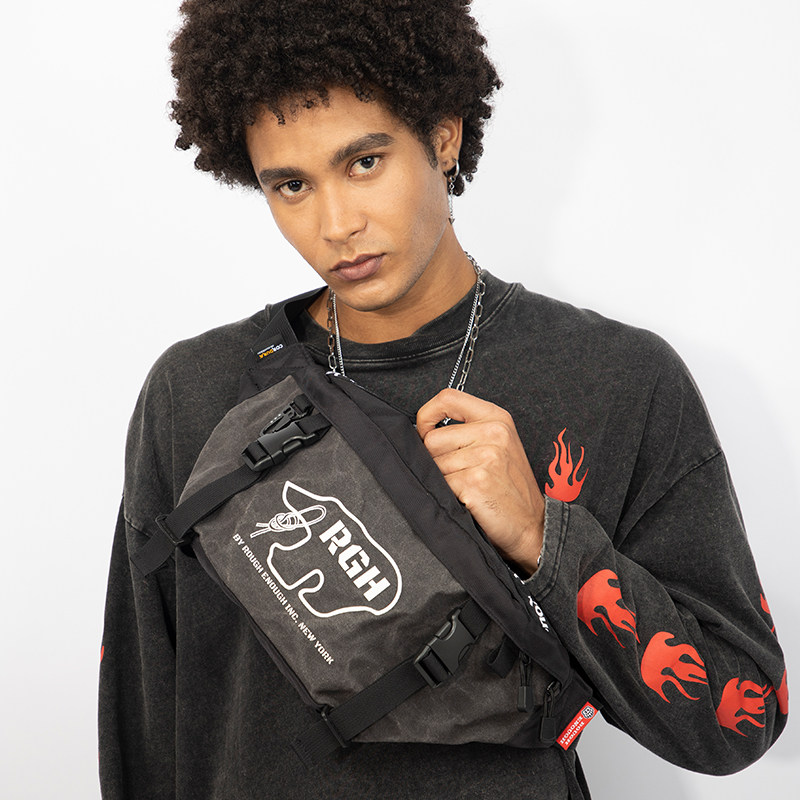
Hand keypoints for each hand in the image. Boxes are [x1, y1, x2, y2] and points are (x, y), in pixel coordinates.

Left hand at [416, 388, 543, 574]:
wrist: (532, 524)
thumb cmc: (510, 486)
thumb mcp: (498, 444)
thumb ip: (466, 429)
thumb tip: (421, 430)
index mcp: (497, 418)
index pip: (448, 398)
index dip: (427, 414)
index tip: (424, 430)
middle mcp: (493, 432)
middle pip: (432, 438)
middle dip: (434, 459)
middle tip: (457, 473)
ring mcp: (486, 457)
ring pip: (433, 464)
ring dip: (442, 480)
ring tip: (466, 487)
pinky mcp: (475, 482)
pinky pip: (439, 484)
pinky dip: (447, 495)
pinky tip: (467, 498)